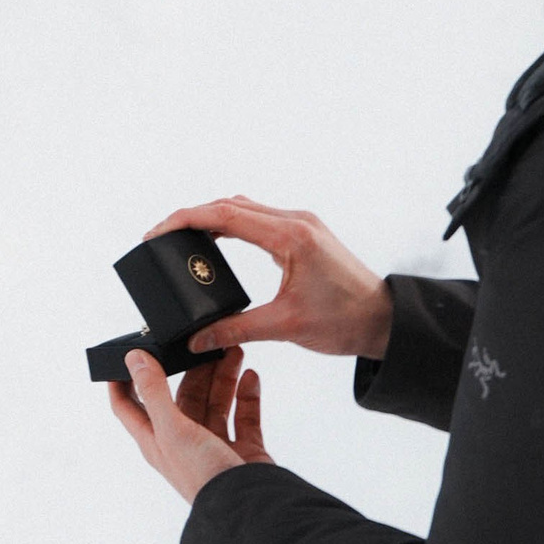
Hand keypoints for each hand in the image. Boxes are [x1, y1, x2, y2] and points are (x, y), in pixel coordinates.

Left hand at [107, 346, 270, 504]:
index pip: (128, 406)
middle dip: (192, 369)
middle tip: (205, 343)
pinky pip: (244, 416)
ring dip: (223, 377)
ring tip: (234, 351)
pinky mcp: (243, 449)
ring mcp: (213, 446)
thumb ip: (154, 392)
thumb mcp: (172, 429)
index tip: (128, 352)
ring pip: (215, 402)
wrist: (252, 508)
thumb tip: (134, 359)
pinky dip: (247, 395)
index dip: (123, 380)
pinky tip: (251, 376)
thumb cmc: (204, 476)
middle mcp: (182, 442)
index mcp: (156, 439)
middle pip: (182, 396)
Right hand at [145, 196, 392, 359]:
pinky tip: (216, 241)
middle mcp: (295, 221)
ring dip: (210, 217)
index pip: (224, 215)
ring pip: (243, 207)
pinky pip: (258, 217)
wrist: (387, 322)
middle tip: (160, 238)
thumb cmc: (347, 322)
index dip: (184, 221)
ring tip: (182, 238)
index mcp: (290, 236)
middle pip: (229, 204)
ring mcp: (302, 223)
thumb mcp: (285, 327)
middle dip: (190, 217)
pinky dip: (231, 224)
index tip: (156, 233)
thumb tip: (197, 339)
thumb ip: (236, 330)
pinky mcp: (305, 232)